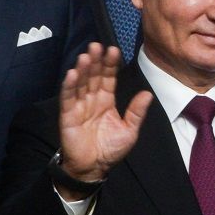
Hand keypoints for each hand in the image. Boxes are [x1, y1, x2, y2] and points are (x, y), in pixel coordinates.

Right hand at [55, 43, 151, 198]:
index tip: (113, 50)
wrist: (93, 168)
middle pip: (94, 76)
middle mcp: (92, 100)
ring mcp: (79, 106)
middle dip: (96, 61)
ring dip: (83, 70)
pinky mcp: (67, 115)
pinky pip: (68, 98)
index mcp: (107, 101)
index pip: (109, 78)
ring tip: (86, 56)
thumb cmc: (110, 150)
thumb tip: (147, 93)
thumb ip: (136, 112)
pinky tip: (72, 74)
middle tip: (97, 46)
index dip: (110, 65)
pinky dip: (69, 86)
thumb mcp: (129, 131)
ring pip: (81, 83)